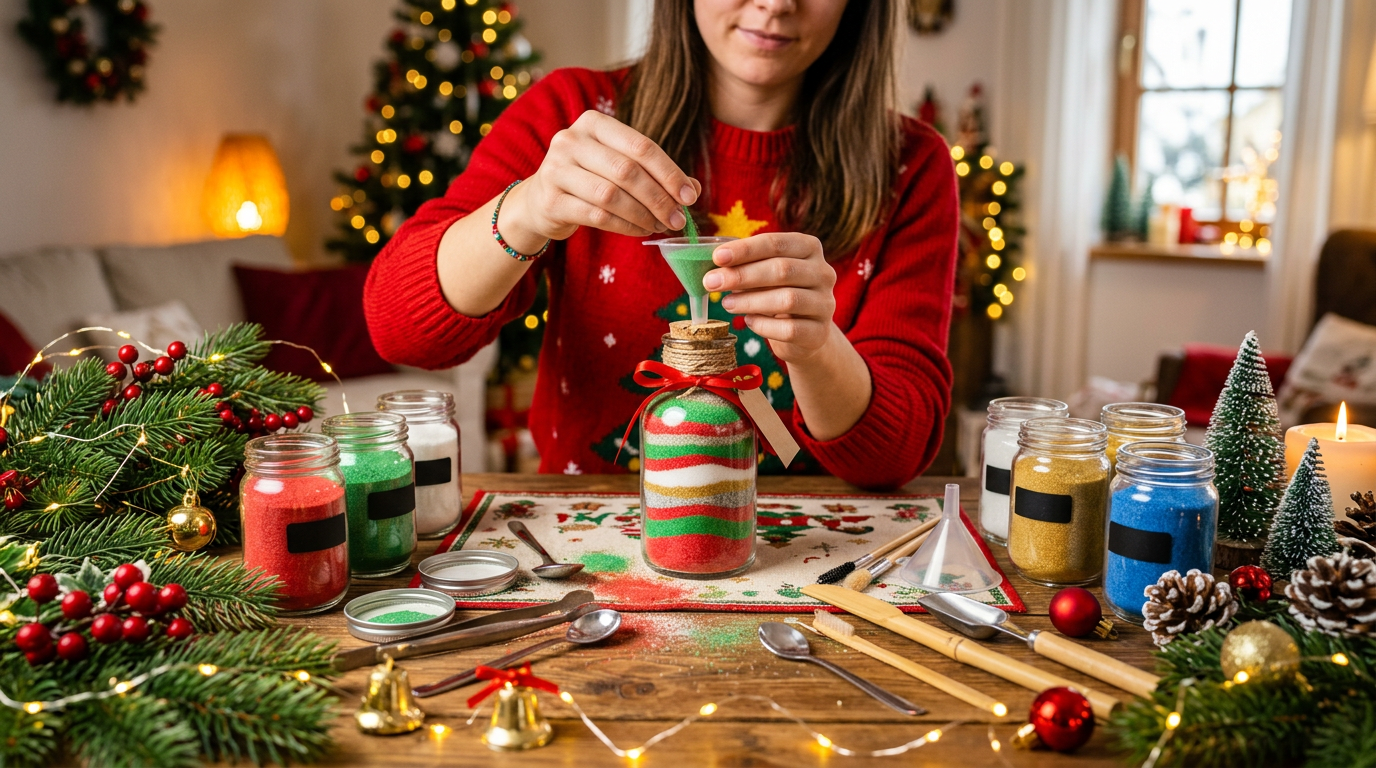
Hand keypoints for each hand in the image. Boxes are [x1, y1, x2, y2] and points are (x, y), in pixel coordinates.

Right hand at [507, 110, 700, 242]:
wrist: (540, 201)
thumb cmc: (590, 179)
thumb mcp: (620, 167)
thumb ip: (655, 173)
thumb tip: (693, 189)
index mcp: (594, 123)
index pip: (641, 145)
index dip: (669, 173)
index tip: (689, 197)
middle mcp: (571, 140)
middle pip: (627, 171)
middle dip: (659, 198)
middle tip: (678, 219)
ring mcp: (556, 169)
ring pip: (611, 195)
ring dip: (643, 215)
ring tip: (660, 226)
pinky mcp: (551, 200)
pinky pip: (597, 215)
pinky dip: (625, 226)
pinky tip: (640, 231)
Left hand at [703, 233, 838, 363]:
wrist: (803, 333)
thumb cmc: (776, 294)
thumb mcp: (763, 274)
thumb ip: (745, 265)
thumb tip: (715, 263)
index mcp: (809, 248)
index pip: (776, 243)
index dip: (745, 249)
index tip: (717, 257)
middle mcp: (823, 273)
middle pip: (782, 270)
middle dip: (742, 275)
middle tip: (711, 282)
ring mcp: (825, 303)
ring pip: (787, 299)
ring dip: (750, 301)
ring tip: (726, 304)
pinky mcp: (820, 332)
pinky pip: (790, 329)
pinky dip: (764, 325)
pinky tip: (749, 321)